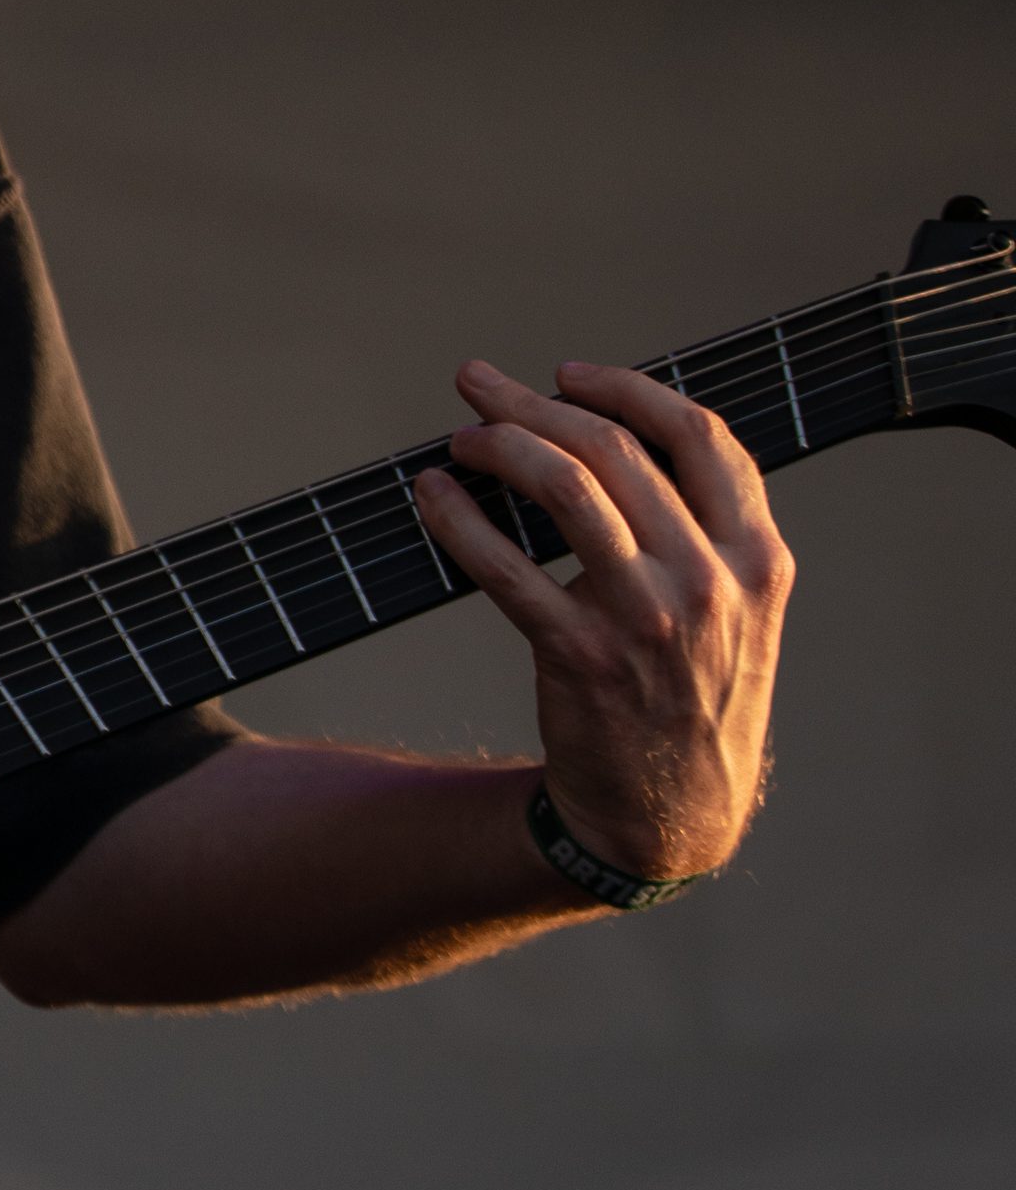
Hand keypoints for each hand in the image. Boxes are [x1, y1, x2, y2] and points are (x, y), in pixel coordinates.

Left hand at [411, 359, 793, 884]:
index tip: (569, 374)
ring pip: (565, 488)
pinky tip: (432, 496)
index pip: (700, 435)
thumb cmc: (695, 695)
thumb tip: (614, 436)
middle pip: (615, 450)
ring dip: (500, 445)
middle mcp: (710, 580)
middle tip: (478, 384)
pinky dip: (459, 518)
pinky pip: (505, 567)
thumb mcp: (741, 611)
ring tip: (462, 437)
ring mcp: (647, 619)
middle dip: (534, 403)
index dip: (626, 390)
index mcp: (758, 557)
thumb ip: (706, 531)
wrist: (674, 814)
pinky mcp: (581, 657)